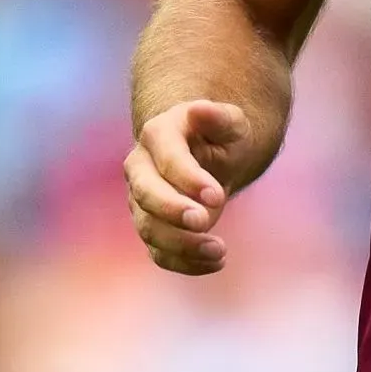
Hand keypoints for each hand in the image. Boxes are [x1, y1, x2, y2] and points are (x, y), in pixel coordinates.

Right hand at [124, 100, 256, 274]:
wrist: (209, 155)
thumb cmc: (220, 136)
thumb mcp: (230, 122)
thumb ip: (219, 117)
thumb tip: (200, 109)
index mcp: (158, 134)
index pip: (167, 158)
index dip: (188, 178)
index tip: (218, 195)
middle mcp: (140, 168)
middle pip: (146, 194)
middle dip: (173, 211)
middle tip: (206, 220)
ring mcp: (141, 200)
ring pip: (149, 228)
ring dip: (182, 244)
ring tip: (219, 251)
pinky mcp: (152, 227)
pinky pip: (159, 252)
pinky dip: (185, 263)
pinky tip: (215, 262)